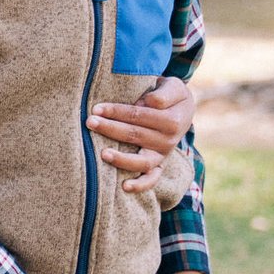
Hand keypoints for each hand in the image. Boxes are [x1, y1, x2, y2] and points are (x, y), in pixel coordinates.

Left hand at [90, 76, 195, 192]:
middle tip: (90, 122)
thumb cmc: (170, 95)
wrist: (183, 110)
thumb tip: (149, 102)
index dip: (117, 111)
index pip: (139, 115)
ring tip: (102, 154)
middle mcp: (168, 140)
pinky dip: (140, 185)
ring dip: (122, 159)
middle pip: (135, 135)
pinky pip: (152, 179)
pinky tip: (124, 187)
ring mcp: (163, 155)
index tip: (97, 108)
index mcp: (172, 120)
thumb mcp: (174, 87)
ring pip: (142, 161)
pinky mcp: (159, 165)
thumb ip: (164, 93)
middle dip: (110, 129)